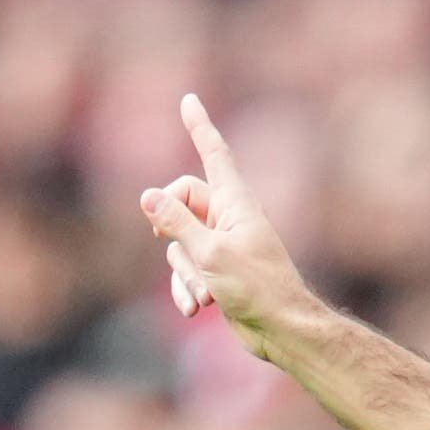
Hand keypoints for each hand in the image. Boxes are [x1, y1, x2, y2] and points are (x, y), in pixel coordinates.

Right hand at [139, 94, 305, 359]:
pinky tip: (197, 308)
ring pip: (179, 242)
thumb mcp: (209, 252)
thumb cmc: (256, 287)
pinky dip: (186, 288)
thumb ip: (176, 222)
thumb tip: (148, 195)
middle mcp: (229, 218)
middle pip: (181, 200)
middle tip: (169, 241)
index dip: (199, 127)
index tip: (189, 100)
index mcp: (236, 202)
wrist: (282, 330)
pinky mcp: (217, 270)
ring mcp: (222, 244)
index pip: (213, 154)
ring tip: (204, 293)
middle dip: (170, 227)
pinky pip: (186, 268)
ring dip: (183, 271)